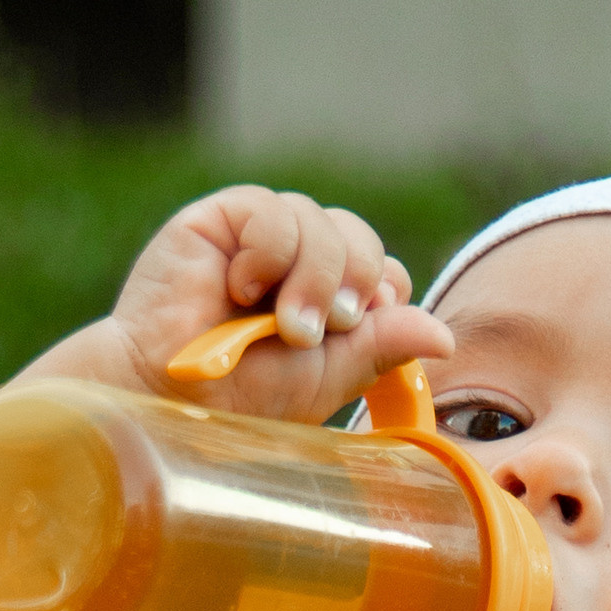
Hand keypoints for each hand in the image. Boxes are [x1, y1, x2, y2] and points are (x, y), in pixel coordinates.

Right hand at [72, 184, 452, 428]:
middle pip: (361, 241)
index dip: (382, 294)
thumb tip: (446, 337)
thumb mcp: (324, 378)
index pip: (383, 270)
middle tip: (317, 332)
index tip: (359, 328)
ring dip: (312, 277)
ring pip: (323, 223)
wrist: (164, 397)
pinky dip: (270, 253)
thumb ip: (381, 347)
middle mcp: (298, 263)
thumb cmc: (237, 399)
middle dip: (351, 286)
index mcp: (326, 300)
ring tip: (282, 326)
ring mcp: (261, 236)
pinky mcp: (223, 217)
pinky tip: (241, 287)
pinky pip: (275, 212)